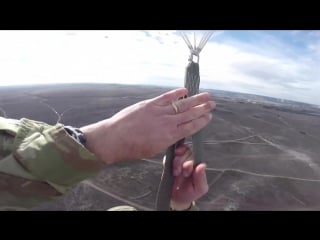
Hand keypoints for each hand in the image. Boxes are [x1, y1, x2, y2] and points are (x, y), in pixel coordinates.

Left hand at [81, 88, 214, 164]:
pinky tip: (185, 90)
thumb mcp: (155, 149)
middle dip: (202, 108)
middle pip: (190, 114)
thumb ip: (168, 140)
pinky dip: (176, 93)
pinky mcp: (149, 104)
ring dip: (195, 99)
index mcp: (170, 137)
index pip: (191, 127)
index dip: (201, 121)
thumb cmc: (133, 148)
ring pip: (182, 105)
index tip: (209, 117)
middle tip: (212, 104)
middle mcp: (167, 123)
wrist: (115, 139)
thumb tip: (176, 133)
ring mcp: (159, 112)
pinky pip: (166, 97)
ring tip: (206, 96)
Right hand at [170, 144, 208, 209]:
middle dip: (182, 161)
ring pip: (178, 152)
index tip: (187, 170)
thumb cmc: (191, 192)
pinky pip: (168, 157)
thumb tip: (202, 165)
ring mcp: (179, 160)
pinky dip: (168, 161)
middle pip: (186, 151)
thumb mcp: (199, 188)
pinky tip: (170, 170)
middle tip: (180, 173)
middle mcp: (189, 160)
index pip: (196, 154)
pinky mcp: (169, 163)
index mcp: (197, 164)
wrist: (177, 199)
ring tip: (175, 173)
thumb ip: (201, 178)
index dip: (190, 160)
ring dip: (176, 161)